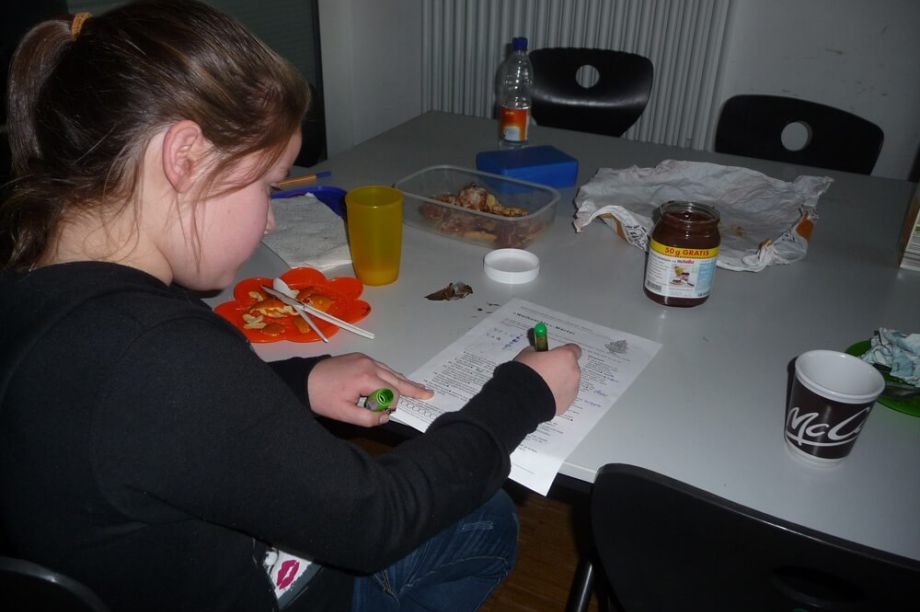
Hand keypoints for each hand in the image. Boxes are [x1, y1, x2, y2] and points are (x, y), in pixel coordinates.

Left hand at [307, 353, 433, 426]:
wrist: (304, 379)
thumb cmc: (322, 398)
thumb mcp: (344, 414)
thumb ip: (368, 418)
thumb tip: (386, 416)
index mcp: (366, 378)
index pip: (391, 393)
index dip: (392, 405)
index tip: (386, 413)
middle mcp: (370, 364)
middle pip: (397, 379)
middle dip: (413, 388)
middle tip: (429, 393)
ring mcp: (365, 358)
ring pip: (390, 372)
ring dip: (403, 381)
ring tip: (418, 388)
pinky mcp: (360, 357)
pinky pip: (382, 367)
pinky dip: (391, 376)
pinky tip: (396, 381)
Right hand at [514, 343, 581, 415]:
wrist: (522, 398)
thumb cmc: (525, 373)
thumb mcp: (527, 354)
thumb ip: (537, 351)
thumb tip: (537, 353)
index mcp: (566, 356)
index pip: (574, 349)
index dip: (564, 352)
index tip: (555, 354)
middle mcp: (573, 372)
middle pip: (571, 367)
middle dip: (561, 368)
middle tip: (545, 371)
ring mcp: (572, 389)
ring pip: (569, 382)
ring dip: (559, 382)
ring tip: (542, 386)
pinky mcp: (568, 403)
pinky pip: (564, 396)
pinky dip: (557, 395)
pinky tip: (543, 396)